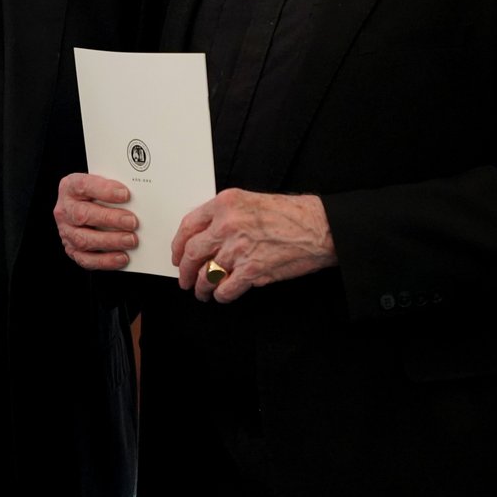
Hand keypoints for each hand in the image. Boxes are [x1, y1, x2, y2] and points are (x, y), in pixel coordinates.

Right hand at [54, 172, 139, 270]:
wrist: (86, 209)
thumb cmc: (98, 195)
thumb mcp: (102, 185)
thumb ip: (115, 189)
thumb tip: (139, 197)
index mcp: (70, 187)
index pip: (83, 186)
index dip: (104, 190)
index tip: (125, 194)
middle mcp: (65, 210)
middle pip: (82, 214)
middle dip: (110, 219)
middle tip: (132, 221)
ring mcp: (66, 231)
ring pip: (84, 239)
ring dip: (110, 241)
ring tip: (131, 240)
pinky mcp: (72, 250)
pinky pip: (86, 259)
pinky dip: (106, 260)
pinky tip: (122, 257)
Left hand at [171, 189, 335, 301]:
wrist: (319, 228)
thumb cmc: (292, 214)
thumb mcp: (250, 201)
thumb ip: (225, 215)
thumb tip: (205, 235)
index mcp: (225, 204)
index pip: (188, 226)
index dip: (177, 245)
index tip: (177, 255)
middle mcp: (227, 226)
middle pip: (191, 253)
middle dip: (184, 271)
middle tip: (184, 278)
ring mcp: (238, 250)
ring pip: (206, 275)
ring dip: (201, 287)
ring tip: (202, 292)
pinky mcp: (252, 271)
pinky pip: (226, 290)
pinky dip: (221, 296)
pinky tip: (222, 295)